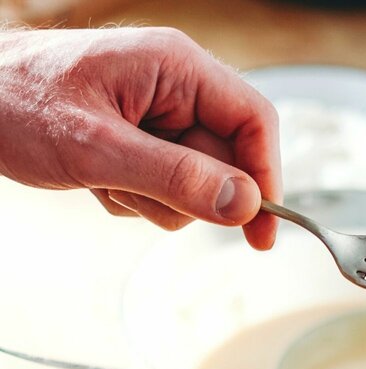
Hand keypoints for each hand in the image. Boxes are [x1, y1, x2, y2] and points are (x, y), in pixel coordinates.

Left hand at [0, 26, 280, 248]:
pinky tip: (99, 180)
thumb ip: (176, 177)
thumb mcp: (98, 147)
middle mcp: (177, 87)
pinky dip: (136, 198)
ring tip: (106, 180)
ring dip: (155, 200)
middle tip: (137, 193)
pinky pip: (169, 190)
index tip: (262, 230)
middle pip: (228, 161)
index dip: (266, 178)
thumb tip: (244, 205)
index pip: (254, 121)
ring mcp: (162, 116)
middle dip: (187, 193)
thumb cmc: (16, 103)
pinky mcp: (146, 142)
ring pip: (198, 185)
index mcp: (176, 67)